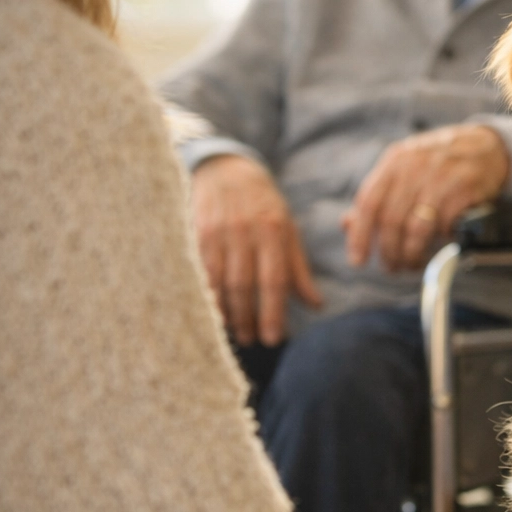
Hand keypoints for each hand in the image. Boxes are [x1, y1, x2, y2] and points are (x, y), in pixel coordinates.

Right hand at [191, 154, 321, 345]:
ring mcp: (218, 232)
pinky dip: (204, 294)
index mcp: (274, 231)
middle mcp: (246, 232)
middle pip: (245, 285)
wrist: (226, 170)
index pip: (274, 280)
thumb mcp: (288, 231)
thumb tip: (316, 305)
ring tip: (233, 332)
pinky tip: (209, 310)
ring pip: (219, 281)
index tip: (273, 338)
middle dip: (248, 318)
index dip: (273, 313)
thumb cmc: (263, 206)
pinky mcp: (195, 232)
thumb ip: (299, 269)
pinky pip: (198, 271)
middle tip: (252, 341)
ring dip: (225, 311)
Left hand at [343, 124, 510, 271]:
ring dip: (412, 253)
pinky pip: (445, 225)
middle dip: (389, 251)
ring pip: (417, 227)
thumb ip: (378, 196)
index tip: (358, 260)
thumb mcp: (405, 169)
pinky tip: (440, 242)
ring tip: (412, 263)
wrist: (486, 145)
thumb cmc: (440, 162)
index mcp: (395, 161)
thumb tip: (348, 224)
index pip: (368, 202)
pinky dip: (440, 240)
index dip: (360, 235)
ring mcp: (442, 177)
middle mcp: (415, 167)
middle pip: (391, 219)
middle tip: (392, 267)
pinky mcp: (466, 189)